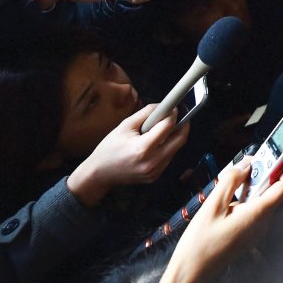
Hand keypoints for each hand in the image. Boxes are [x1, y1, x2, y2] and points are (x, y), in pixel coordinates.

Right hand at [67, 105, 189, 207]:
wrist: (100, 174)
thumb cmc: (110, 147)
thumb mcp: (125, 125)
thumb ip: (147, 113)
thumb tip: (164, 106)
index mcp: (143, 148)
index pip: (168, 127)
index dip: (172, 115)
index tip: (173, 108)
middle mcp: (152, 162)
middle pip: (180, 140)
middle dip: (182, 125)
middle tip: (177, 116)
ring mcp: (155, 171)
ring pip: (176, 149)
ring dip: (174, 136)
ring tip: (160, 130)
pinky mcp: (155, 176)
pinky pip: (168, 157)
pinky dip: (167, 147)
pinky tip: (155, 144)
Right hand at [158, 158, 282, 282]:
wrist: (191, 270)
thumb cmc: (199, 246)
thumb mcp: (213, 205)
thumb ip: (231, 181)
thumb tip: (244, 165)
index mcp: (257, 215)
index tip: (282, 152)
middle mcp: (261, 223)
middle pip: (274, 190)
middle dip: (266, 172)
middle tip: (252, 160)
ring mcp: (256, 229)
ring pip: (263, 199)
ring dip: (255, 184)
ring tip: (239, 174)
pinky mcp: (249, 232)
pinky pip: (255, 208)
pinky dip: (248, 195)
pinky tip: (233, 192)